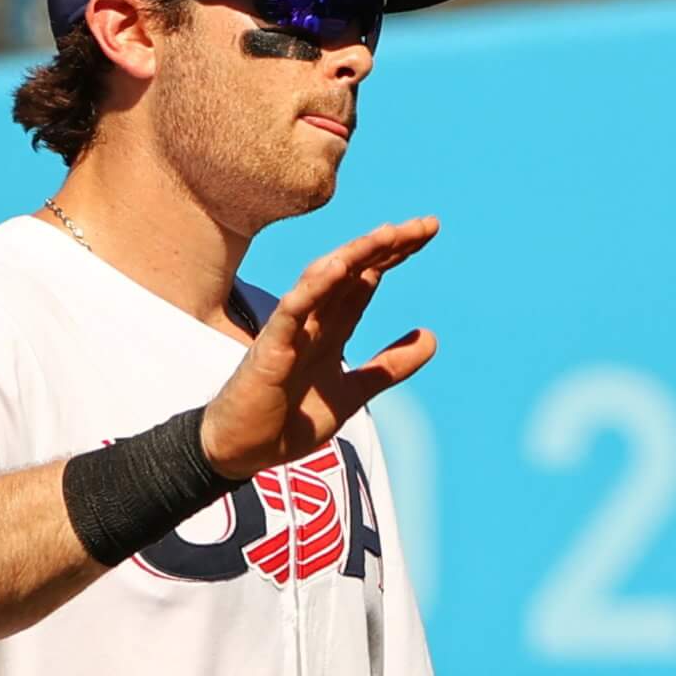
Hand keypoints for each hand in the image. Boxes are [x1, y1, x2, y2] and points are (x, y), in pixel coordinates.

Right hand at [199, 218, 438, 479]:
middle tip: (425, 225)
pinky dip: (314, 288)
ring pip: (323, 280)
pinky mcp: (270, 349)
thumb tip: (432, 337)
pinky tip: (338, 267)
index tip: (429, 231)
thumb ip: (389, 366)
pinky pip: (292, 311)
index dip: (396, 254)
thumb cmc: (288, 419)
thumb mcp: (353, 392)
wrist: (243, 451)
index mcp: (331, 328)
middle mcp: (312, 320)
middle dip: (387, 245)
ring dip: (355, 255)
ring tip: (388, 234)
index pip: (367, 278)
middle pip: (352, 271)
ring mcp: (290, 331)